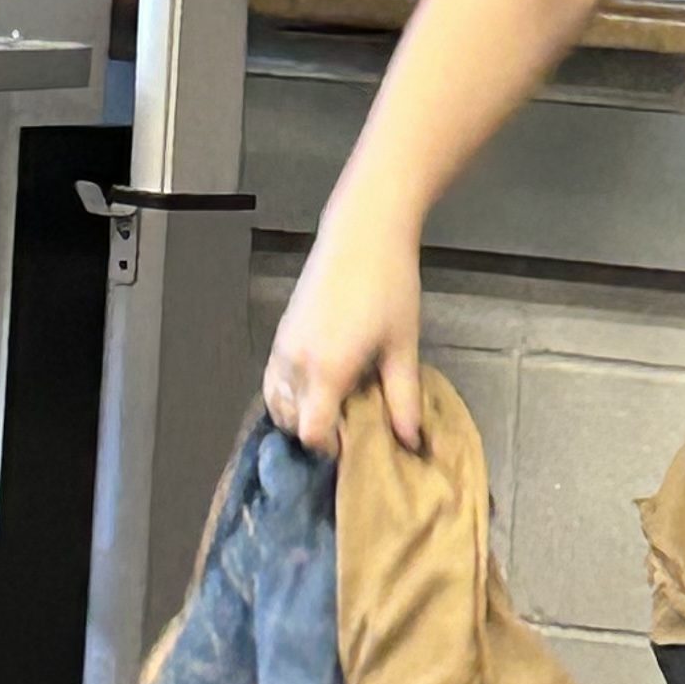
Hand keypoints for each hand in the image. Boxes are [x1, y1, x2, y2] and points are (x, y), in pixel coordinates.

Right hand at [262, 200, 424, 453]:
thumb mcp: (403, 348)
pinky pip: (274, 380)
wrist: (362, 235)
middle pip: (290, 423)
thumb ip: (403, 398)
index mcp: (326, 370)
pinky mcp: (280, 334)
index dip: (331, 448)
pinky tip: (319, 389)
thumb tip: (410, 441)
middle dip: (316, 434)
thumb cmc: (390, 288)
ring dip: (300, 415)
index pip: (311, 433)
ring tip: (337, 409)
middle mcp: (295, 363)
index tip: (356, 446)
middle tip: (351, 429)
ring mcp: (282, 347)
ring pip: (277, 403)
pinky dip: (289, 395)